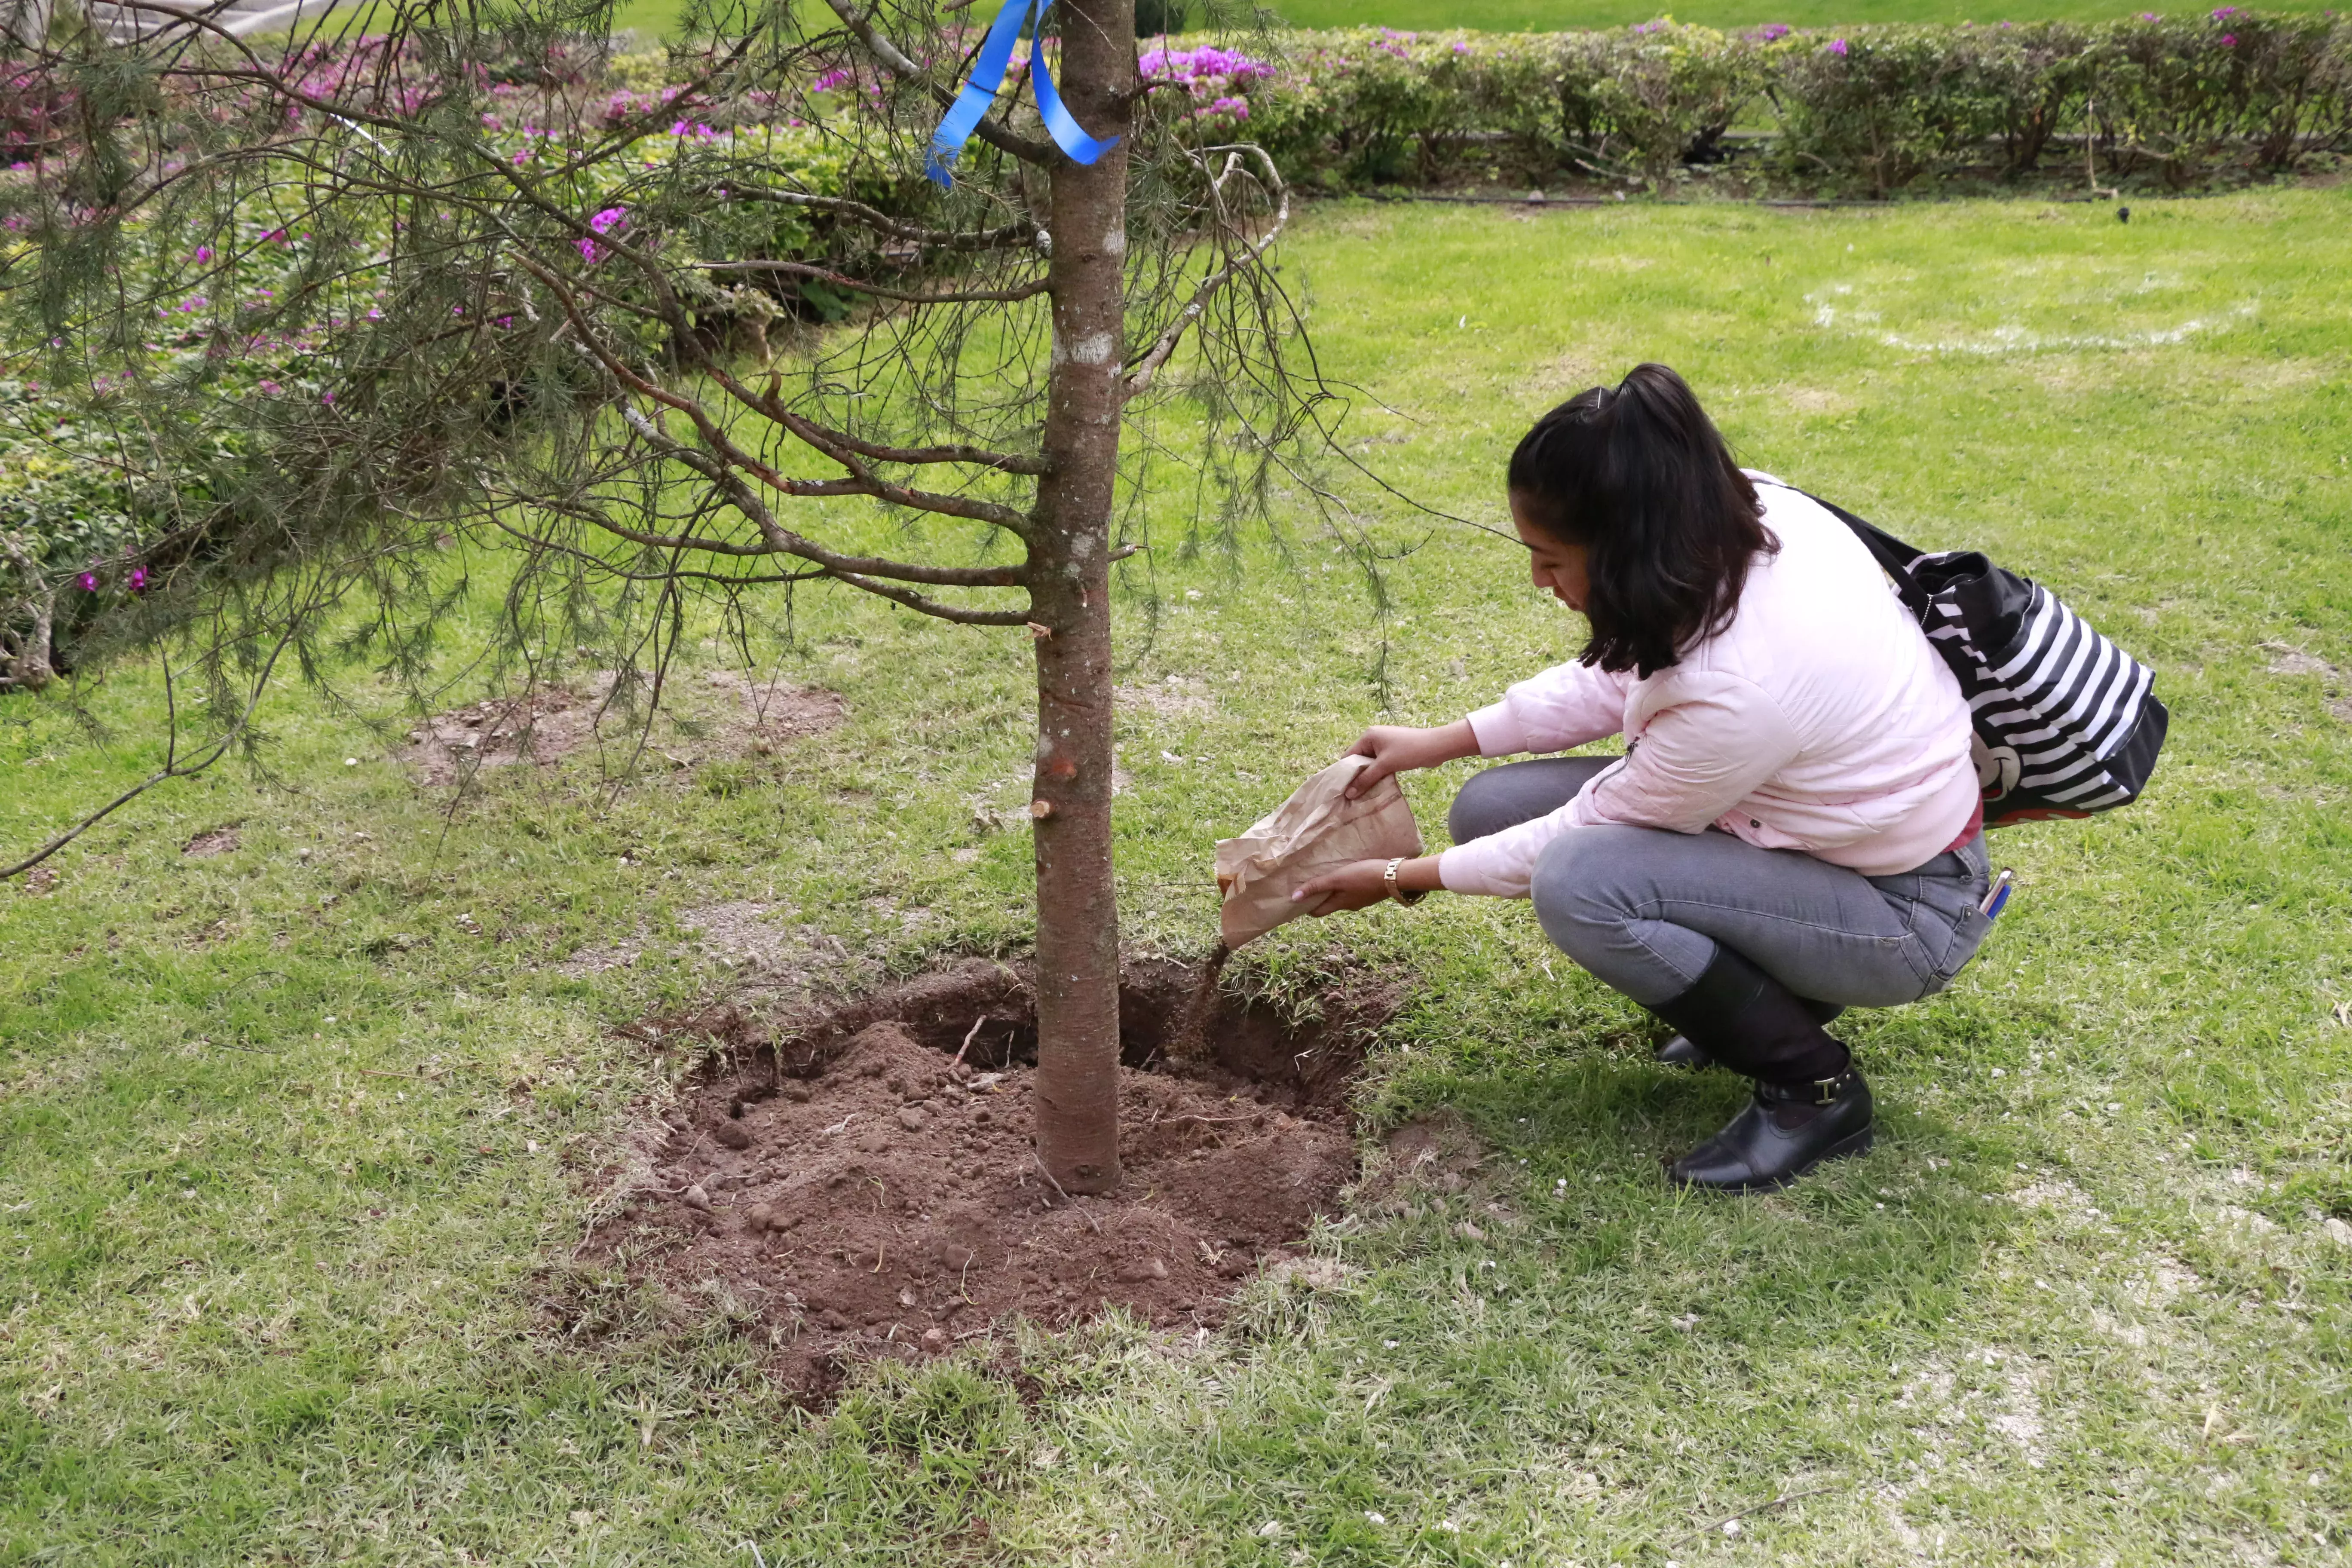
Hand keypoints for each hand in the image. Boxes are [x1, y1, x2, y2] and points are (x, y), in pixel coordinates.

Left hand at [1289, 858, 1393, 917]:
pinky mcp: (1370, 893)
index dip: (1306, 907)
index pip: (1317, 912)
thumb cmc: (1363, 876)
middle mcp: (1349, 906)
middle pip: (1329, 904)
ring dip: (1333, 891)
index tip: (1297, 899)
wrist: (1394, 877)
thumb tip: (1294, 898)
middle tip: (1310, 885)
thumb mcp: (1337, 879)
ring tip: (1327, 878)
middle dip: (1319, 897)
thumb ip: (1316, 886)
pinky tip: (1348, 876)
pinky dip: (1346, 887)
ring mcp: (1362, 900)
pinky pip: (1353, 892)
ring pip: (1342, 898)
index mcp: (1339, 904)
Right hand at [1343, 718, 1478, 797]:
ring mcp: (1385, 745)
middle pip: (1359, 760)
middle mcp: (1374, 738)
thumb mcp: (1385, 765)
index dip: (1345, 772)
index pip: (1349, 755)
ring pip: (1371, 765)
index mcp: (1368, 736)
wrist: (1437, 747)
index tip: (1343, 790)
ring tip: (1364, 795)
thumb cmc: (1409, 751)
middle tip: (1353, 795)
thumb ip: (1366, 779)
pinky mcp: (1394, 753)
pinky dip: (1379, 775)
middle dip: (1357, 776)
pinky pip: (1381, 765)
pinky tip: (1377, 788)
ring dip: (1369, 778)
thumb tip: (1349, 794)